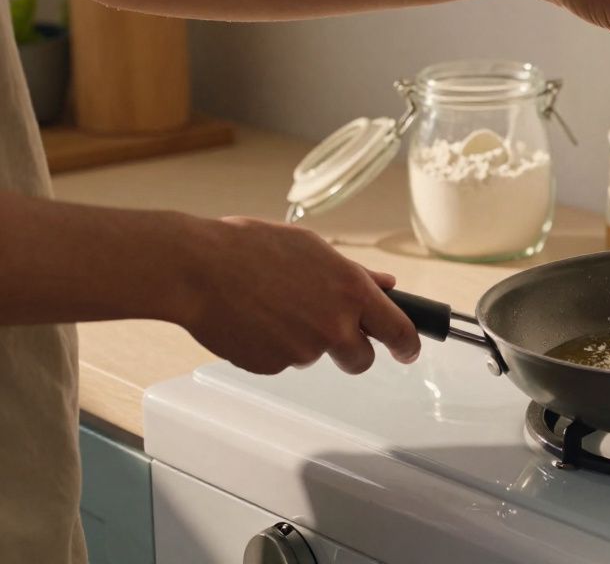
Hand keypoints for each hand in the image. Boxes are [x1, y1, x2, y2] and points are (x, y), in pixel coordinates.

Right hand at [175, 217, 420, 374]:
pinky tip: (253, 319)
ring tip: (273, 306)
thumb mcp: (312, 248)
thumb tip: (385, 284)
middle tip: (334, 332)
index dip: (407, 344)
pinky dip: (273, 346)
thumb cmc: (249, 248)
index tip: (408, 349)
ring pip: (316, 355)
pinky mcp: (271, 366)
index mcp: (351, 291)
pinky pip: (281, 361)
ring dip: (304, 340)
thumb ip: (354, 273)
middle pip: (362, 359)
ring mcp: (302, 350)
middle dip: (353, 351)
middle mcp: (334, 325)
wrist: (196, 269)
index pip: (398, 330)